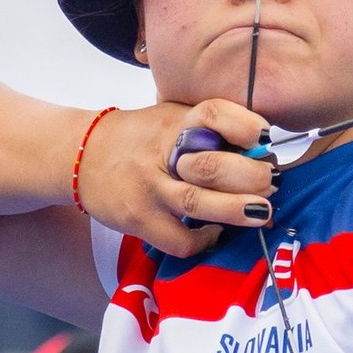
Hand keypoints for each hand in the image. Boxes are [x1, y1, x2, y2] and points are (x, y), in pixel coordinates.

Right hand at [76, 99, 276, 256]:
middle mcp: (161, 152)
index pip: (213, 113)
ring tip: (262, 212)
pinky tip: (217, 232)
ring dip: (236, 210)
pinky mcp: (138, 219)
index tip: (264, 137)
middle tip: (271, 181)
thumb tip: (263, 149)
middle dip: (250, 177)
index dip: (244, 125)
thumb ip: (208, 128)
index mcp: (176, 121)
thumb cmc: (142, 137)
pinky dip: (205, 239)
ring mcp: (148, 188)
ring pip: (197, 203)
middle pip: (211, 165)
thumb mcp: (172, 118)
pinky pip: (179, 239)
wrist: (81, 155)